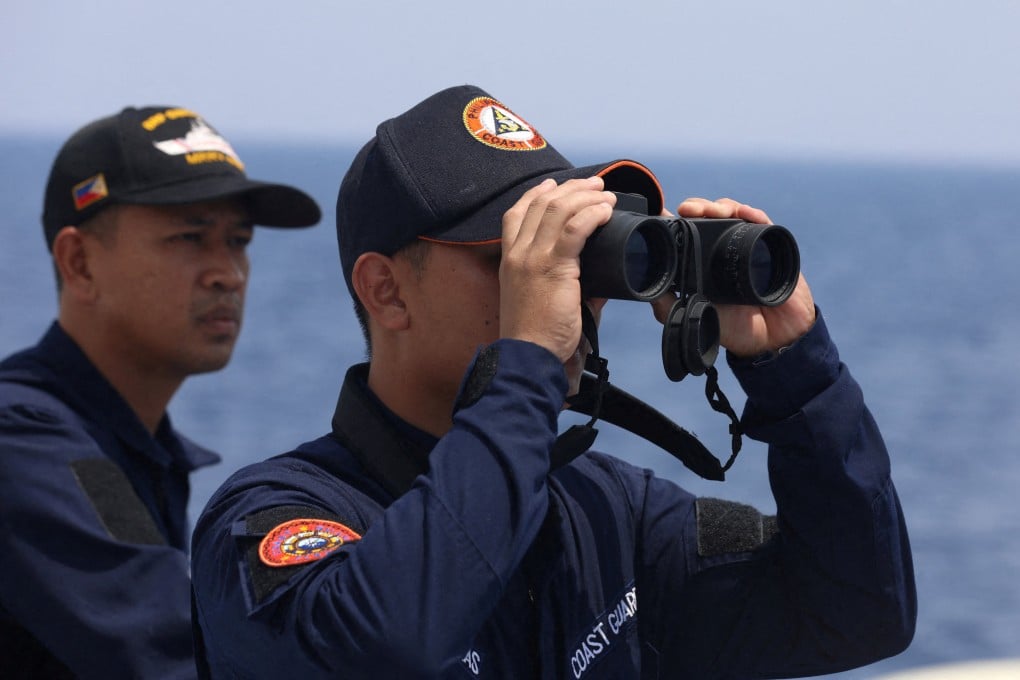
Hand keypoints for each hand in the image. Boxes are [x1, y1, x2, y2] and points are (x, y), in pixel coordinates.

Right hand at [500, 177, 615, 362]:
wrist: (529, 355)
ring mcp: (532, 258)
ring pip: (558, 210)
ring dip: (586, 196)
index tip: (554, 184)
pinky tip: (605, 211)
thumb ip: (567, 280)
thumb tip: (602, 276)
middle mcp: (517, 253)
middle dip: (571, 188)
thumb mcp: (541, 298)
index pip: (516, 213)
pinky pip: (574, 229)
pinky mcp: (553, 267)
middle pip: (541, 204)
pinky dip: (592, 214)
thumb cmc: (537, 334)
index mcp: (510, 259)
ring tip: (606, 195)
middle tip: (595, 185)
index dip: (536, 193)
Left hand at [662, 197, 815, 357]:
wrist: (772, 340)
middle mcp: (722, 249)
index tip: (666, 213)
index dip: (678, 218)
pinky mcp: (770, 247)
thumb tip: (645, 287)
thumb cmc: (732, 328)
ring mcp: (747, 245)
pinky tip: (746, 213)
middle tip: (688, 210)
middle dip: (697, 206)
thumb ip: (667, 306)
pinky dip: (754, 214)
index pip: (687, 229)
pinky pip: (763, 224)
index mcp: (702, 260)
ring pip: (732, 214)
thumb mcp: (693, 317)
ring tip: (714, 210)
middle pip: (708, 215)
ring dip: (721, 206)